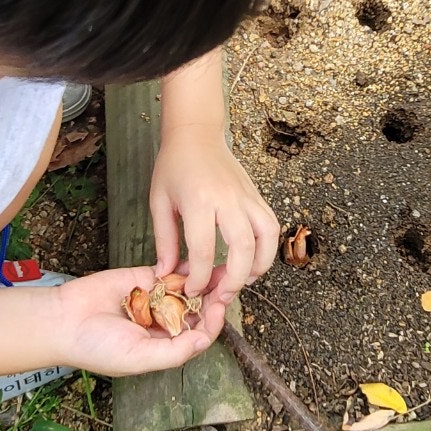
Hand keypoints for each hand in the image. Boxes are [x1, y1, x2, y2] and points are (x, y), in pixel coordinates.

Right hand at [48, 266, 225, 376]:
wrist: (64, 320)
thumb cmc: (98, 348)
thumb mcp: (139, 358)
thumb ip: (174, 351)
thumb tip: (205, 341)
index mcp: (165, 345)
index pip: (199, 333)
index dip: (213, 321)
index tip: (219, 307)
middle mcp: (163, 323)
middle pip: (198, 308)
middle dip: (213, 296)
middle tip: (228, 281)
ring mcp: (155, 299)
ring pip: (187, 288)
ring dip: (203, 278)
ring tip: (220, 266)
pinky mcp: (143, 278)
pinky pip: (168, 271)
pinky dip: (182, 266)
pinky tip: (196, 260)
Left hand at [149, 126, 279, 301]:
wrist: (195, 134)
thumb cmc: (174, 166)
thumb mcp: (159, 202)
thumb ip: (165, 240)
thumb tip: (166, 273)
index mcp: (199, 200)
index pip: (204, 250)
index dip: (199, 277)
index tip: (192, 289)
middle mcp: (228, 198)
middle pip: (243, 247)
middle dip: (235, 279)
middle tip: (222, 296)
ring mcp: (247, 196)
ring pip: (267, 236)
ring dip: (260, 265)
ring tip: (244, 281)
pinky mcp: (256, 195)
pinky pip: (271, 225)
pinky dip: (267, 247)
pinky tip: (253, 260)